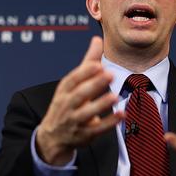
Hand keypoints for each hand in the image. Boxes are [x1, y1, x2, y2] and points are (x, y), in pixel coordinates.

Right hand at [35, 36, 123, 165]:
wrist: (53, 136)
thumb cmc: (67, 103)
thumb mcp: (73, 83)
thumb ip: (88, 62)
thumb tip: (97, 39)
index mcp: (65, 90)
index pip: (73, 80)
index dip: (84, 72)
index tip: (97, 64)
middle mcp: (67, 105)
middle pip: (79, 94)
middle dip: (94, 85)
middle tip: (110, 74)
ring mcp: (75, 121)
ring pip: (87, 113)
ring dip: (100, 104)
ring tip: (115, 96)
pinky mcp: (84, 134)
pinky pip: (97, 129)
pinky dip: (109, 122)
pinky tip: (121, 114)